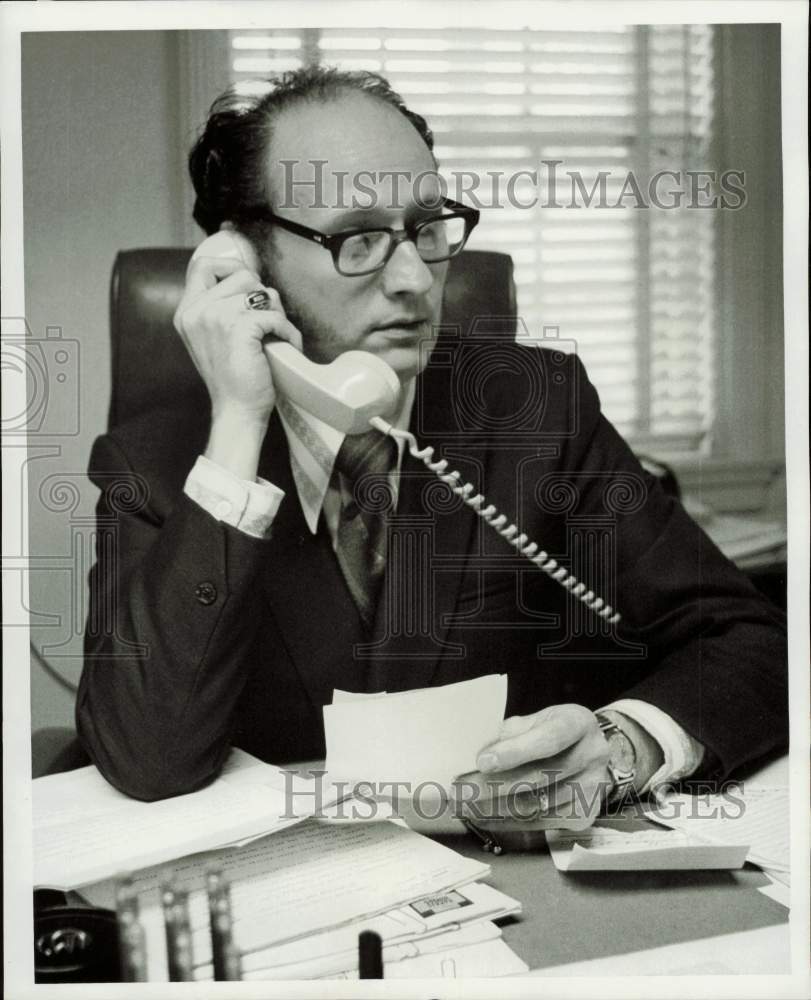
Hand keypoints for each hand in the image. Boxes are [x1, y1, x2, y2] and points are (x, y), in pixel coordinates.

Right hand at [173, 254, 302, 428]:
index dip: (230, 266)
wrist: (236, 412)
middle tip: (269, 320)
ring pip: (261, 291)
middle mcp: (197, 311)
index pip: (202, 265)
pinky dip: (288, 331)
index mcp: (187, 312)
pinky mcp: (240, 327)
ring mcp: (216, 317)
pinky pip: (275, 315)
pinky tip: (287, 346)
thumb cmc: (232, 380)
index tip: (248, 285)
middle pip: (241, 274)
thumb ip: (220, 309)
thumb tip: (252, 283)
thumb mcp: (214, 338)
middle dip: (262, 294)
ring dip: (277, 312)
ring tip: (276, 335)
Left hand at [453, 705, 612, 836]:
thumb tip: (478, 755)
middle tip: (459, 790)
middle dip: (493, 785)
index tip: (482, 761)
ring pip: (537, 805)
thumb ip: (510, 734)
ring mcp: (593, 788)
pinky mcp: (585, 815)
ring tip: (464, 806)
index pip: (549, 738)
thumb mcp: (535, 720)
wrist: (588, 753)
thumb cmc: (553, 733)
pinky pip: (540, 824)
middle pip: (540, 776)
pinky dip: (508, 822)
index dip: (516, 751)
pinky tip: (485, 817)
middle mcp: (592, 755)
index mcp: (578, 723)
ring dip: (495, 808)